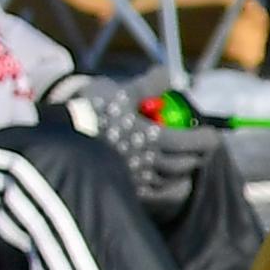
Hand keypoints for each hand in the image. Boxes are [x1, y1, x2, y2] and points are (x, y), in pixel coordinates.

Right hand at [45, 73, 203, 203]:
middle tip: (202, 149)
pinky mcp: (122, 189)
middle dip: (196, 156)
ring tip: (186, 164)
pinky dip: (165, 188)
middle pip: (181, 164)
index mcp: (151, 138)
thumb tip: (170, 75)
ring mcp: (135, 179)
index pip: (188, 143)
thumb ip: (148, 86)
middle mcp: (146, 163)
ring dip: (181, 172)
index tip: (213, 136)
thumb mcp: (121, 93)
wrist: (57, 138)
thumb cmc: (90, 112)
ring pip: (168, 180)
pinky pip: (152, 194)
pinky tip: (166, 182)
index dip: (204, 140)